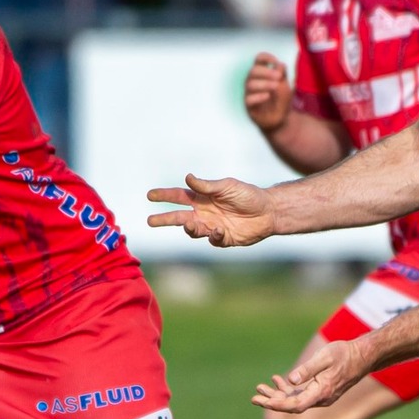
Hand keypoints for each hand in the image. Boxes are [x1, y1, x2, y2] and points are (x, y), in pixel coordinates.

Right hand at [146, 173, 275, 246]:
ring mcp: (212, 226)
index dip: (164, 196)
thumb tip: (187, 178)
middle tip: (150, 221)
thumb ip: (206, 186)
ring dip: (189, 228)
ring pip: (193, 231)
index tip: (150, 195)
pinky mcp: (223, 239)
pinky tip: (219, 229)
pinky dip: (213, 235)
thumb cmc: (248, 195)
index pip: (178, 196)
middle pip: (179, 217)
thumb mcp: (226, 186)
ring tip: (189, 223)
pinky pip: (212, 240)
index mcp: (202, 198)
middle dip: (164, 219)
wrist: (268, 210)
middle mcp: (204, 213)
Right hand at [242, 53, 293, 131]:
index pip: (258, 60)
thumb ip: (282, 74)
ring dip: (264, 83)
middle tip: (279, 76)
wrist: (281, 119)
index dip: (266, 57)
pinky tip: (268, 96)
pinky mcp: (249, 106)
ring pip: (250, 84)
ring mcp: (249, 93)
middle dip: (266, 72)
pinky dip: (258, 96)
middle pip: (253, 71)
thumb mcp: (286, 84)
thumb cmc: (281, 99)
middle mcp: (253, 80)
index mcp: (262, 73)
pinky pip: (248, 99)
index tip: (275, 62)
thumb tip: (279, 64)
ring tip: (276, 86)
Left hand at [252, 339, 368, 413]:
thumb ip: (307, 370)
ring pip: (295, 400)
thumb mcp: (324, 358)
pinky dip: (288, 388)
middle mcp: (321, 399)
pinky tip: (276, 379)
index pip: (295, 405)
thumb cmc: (344, 354)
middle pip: (292, 406)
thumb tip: (290, 380)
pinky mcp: (320, 391)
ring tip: (260, 387)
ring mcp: (321, 397)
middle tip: (253, 397)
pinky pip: (301, 394)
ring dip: (277, 394)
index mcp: (321, 392)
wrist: (363, 356)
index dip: (277, 405)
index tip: (262, 401)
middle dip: (272, 401)